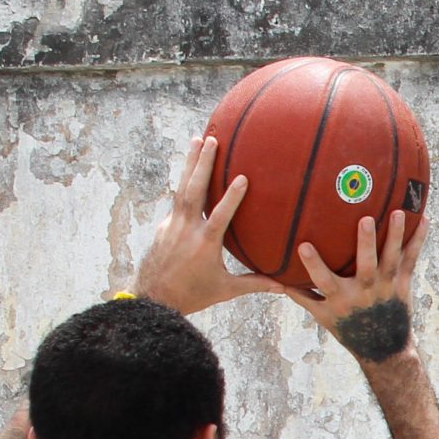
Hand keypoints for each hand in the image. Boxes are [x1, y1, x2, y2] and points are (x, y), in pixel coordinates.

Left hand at [132, 136, 261, 314]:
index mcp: (204, 244)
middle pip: (195, 190)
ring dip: (191, 163)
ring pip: (182, 189)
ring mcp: (173, 225)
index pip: (220, 215)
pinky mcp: (166, 226)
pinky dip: (185, 182)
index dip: (232, 197)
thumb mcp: (225, 290)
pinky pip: (177, 199)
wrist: (154, 299)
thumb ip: (254, 283)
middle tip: (211, 140)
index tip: (242, 177)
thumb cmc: (192, 295)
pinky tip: (191, 170)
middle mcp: (186, 229)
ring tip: (197, 140)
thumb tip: (284, 286)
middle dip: (203, 164)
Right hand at [281, 210, 424, 363]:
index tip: (303, 246)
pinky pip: (411, 259)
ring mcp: (386, 287)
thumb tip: (276, 278)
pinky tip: (424, 218)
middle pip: (366, 265)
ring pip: (391, 258)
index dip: (313, 264)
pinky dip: (418, 239)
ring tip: (399, 211)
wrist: (383, 349)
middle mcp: (364, 291)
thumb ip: (302, 295)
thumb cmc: (348, 328)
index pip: (323, 280)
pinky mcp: (402, 284)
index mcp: (341, 299)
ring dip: (396, 234)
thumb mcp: (322, 316)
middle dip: (366, 243)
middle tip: (365, 219)